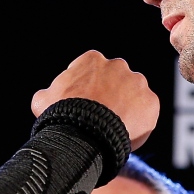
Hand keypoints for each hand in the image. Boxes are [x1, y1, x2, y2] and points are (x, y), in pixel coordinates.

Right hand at [31, 50, 159, 149]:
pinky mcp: (151, 102)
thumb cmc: (62, 115)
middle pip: (115, 80)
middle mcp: (118, 65)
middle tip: (101, 117)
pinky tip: (126, 133)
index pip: (91, 71)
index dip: (87, 89)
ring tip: (114, 128)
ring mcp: (137, 83)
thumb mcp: (42, 100)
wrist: (85, 134)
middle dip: (110, 95)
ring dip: (126, 107)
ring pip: (133, 94)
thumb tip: (47, 96)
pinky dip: (139, 121)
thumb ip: (49, 93)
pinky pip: (146, 112)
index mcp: (92, 60)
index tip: (84, 104)